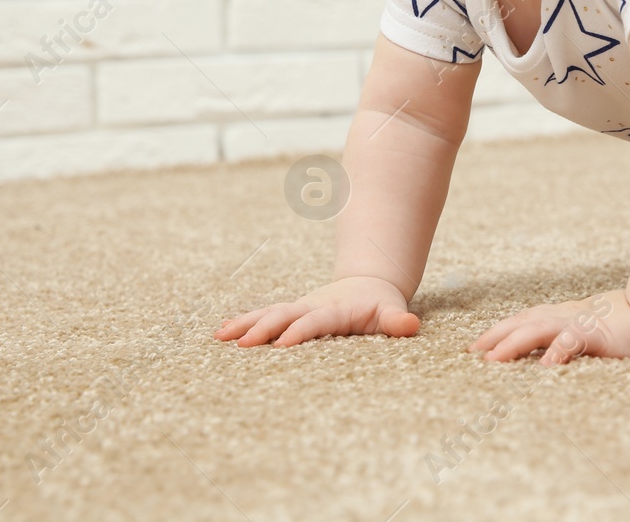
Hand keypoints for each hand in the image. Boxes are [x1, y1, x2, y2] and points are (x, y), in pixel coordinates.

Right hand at [215, 275, 419, 348]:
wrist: (368, 283)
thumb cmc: (380, 305)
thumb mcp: (392, 311)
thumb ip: (398, 320)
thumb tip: (410, 325)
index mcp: (334, 310)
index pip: (315, 321)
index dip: (300, 331)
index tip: (283, 345)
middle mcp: (311, 306)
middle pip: (283, 315)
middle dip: (263, 328)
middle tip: (242, 344)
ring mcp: (298, 309)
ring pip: (268, 313)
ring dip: (245, 324)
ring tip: (220, 336)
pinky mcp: (290, 314)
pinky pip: (264, 317)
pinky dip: (243, 323)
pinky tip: (221, 335)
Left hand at [468, 289, 629, 364]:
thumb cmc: (627, 326)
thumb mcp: (589, 329)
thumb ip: (567, 337)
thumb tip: (542, 353)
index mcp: (563, 316)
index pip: (523, 320)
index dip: (498, 331)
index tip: (474, 347)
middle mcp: (567, 317)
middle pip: (523, 322)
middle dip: (495, 337)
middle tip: (471, 353)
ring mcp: (581, 323)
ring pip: (539, 329)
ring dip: (513, 343)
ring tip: (492, 360)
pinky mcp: (599, 334)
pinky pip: (574, 341)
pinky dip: (557, 351)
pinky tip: (543, 365)